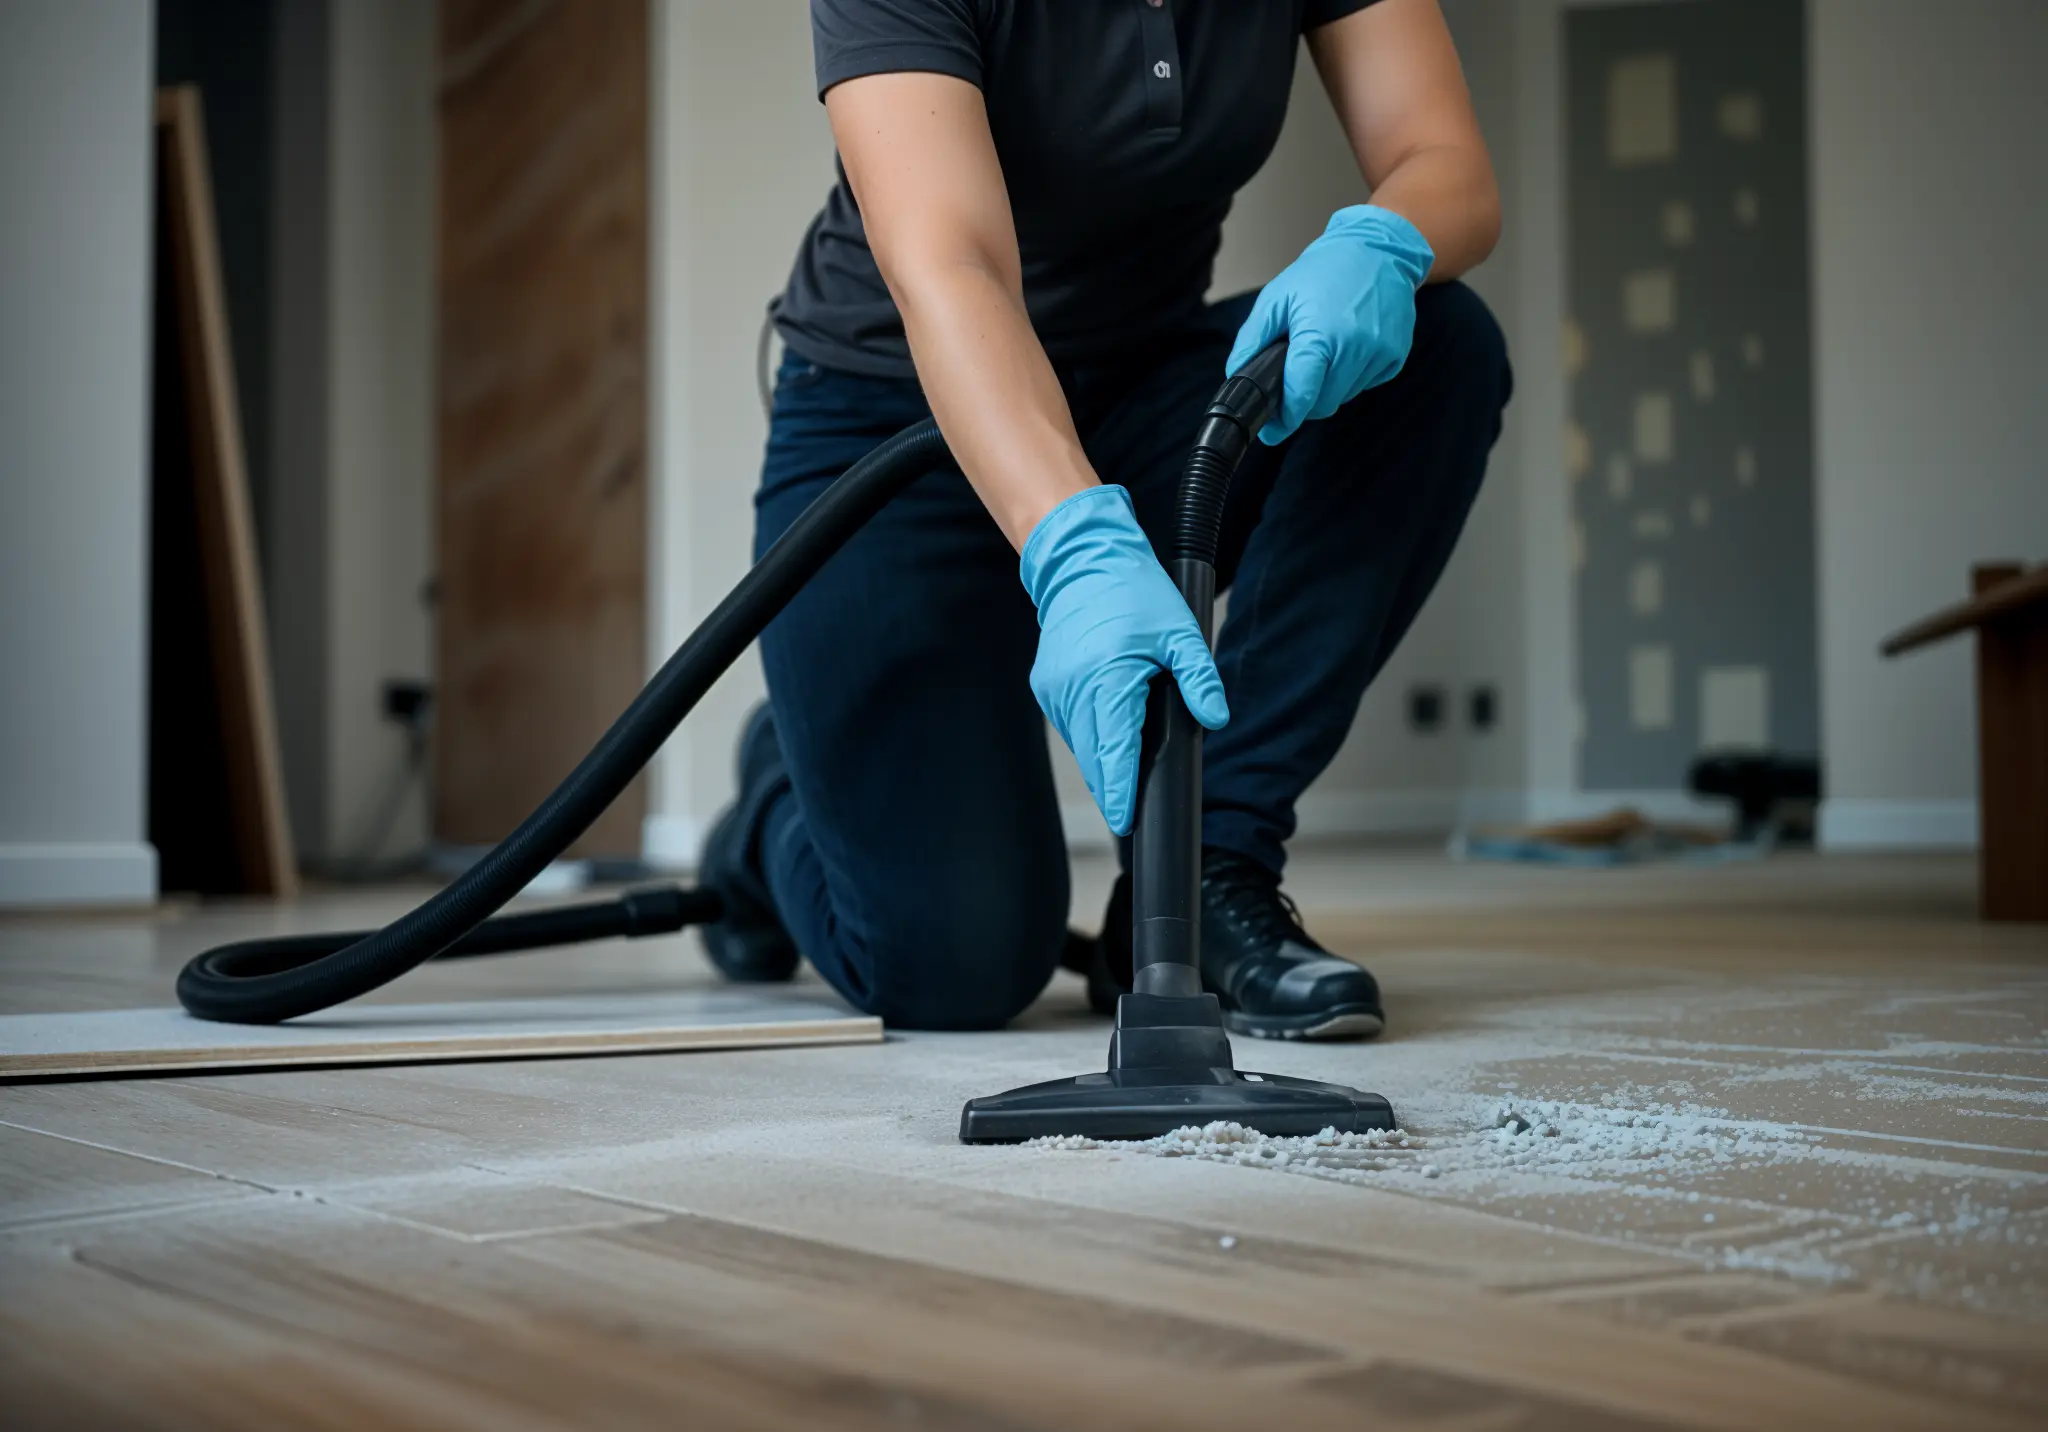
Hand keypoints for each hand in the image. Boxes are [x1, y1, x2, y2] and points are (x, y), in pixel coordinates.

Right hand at [1020, 485, 1228, 835]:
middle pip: (1095, 758)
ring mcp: (1054, 691)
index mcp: (1107, 679)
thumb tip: (1215, 718)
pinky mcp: (1046, 688)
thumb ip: (1200, 679)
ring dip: (1104, 759)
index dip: (1120, 792)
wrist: (1082, 562)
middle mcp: (1073, 690)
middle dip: (1114, 785)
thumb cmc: (1133, 593)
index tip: (1126, 821)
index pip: (1114, 751)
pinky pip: (1072, 725)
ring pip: (1082, 746)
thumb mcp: (1180, 633)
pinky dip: (1092, 734)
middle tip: (1132, 809)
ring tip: (1126, 766)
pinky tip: (1110, 727)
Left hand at [1225, 204, 1433, 444]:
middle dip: (1304, 400)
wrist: (1378, 250)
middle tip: (1295, 378)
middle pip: (1322, 404)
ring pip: (1344, 397)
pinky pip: (1364, 384)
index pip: (1302, 395)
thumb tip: (1236, 375)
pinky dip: (1350, 376)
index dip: (1286, 417)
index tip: (1274, 429)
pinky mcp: (1395, 356)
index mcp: (1321, 335)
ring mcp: (1380, 354)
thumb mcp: (1277, 298)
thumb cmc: (1325, 270)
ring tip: (1323, 351)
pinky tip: (1346, 347)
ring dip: (1328, 387)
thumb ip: (1252, 341)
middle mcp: (1355, 348)